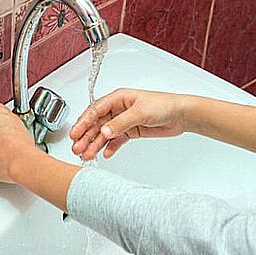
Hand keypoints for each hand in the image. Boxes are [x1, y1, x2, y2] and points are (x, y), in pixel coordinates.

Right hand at [70, 88, 189, 159]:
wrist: (180, 115)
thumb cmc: (163, 105)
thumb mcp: (139, 112)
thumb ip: (120, 123)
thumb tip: (104, 131)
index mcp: (117, 98)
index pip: (95, 111)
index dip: (83, 122)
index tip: (75, 134)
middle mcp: (117, 109)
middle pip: (96, 124)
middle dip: (86, 136)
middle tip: (77, 148)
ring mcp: (123, 121)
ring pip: (104, 134)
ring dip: (95, 144)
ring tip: (87, 155)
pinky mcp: (130, 132)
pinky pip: (116, 141)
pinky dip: (110, 148)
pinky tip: (105, 154)